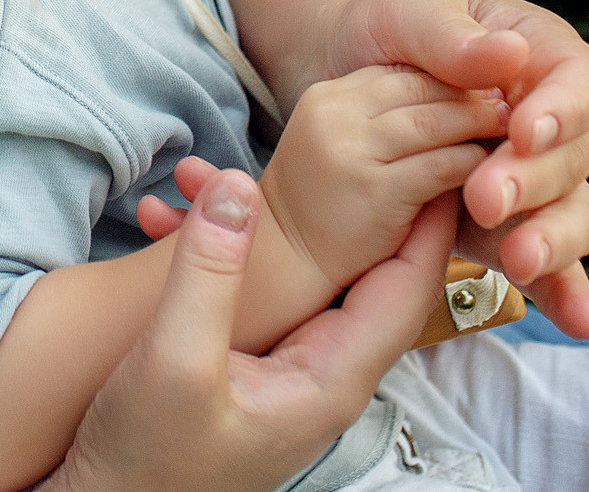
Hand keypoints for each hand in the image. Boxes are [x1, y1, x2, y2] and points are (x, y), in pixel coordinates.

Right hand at [43, 167, 454, 491]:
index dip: (431, 220)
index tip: (442, 153)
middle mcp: (326, 375)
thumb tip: (237, 185)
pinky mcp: (258, 366)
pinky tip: (206, 208)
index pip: (408, 288)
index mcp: (331, 378)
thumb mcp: (172, 359)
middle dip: (384, 207)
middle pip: (381, 278)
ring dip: (307, 219)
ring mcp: (294, 371)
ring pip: (325, 279)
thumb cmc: (146, 452)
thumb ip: (207, 273)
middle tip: (391, 136)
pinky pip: (280, 291)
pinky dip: (257, 245)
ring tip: (292, 159)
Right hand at [257, 66, 503, 300]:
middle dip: (473, 95)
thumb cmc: (326, 207)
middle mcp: (334, 114)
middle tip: (516, 107)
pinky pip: (441, 165)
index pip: (402, 73)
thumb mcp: (343, 147)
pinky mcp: (374, 190)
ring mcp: (350, 150)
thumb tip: (461, 106)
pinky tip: (496, 171)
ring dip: (481, 124)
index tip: (488, 90)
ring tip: (515, 134)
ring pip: (434, 122)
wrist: (287, 260)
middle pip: (421, 89)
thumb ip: (386, 122)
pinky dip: (475, 164)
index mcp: (327, 96)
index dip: (450, 79)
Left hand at [319, 0, 588, 334]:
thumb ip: (452, 38)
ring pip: (570, 213)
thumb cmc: (388, 30)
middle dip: (535, 181)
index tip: (522, 130)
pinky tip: (579, 322)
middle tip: (485, 197)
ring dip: (550, 240)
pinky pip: (549, 260)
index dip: (561, 110)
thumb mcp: (408, 15)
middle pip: (574, 157)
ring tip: (517, 259)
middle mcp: (551, 119)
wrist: (345, 70)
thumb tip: (509, 55)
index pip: (577, 81)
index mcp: (541, 54)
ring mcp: (534, 174)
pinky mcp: (509, 219)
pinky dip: (565, 290)